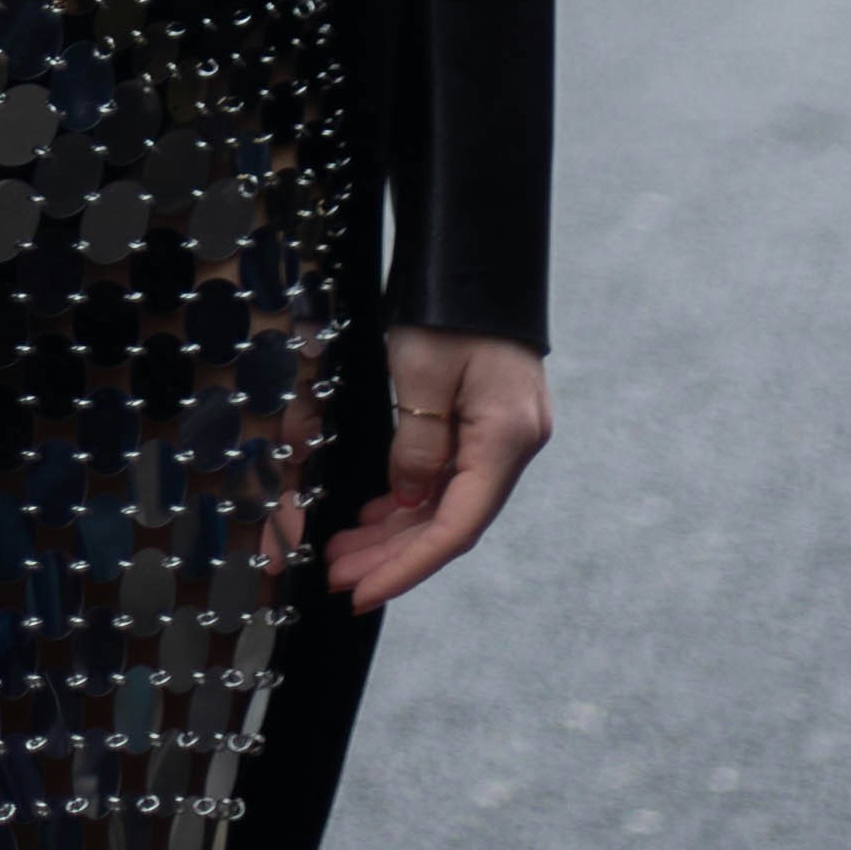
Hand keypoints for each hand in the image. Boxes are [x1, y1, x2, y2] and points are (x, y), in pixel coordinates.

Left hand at [321, 329, 550, 615]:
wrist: (476, 256)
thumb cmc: (448, 306)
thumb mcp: (420, 374)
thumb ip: (416, 445)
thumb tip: (409, 502)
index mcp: (505, 437)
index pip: (456, 527)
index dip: (408, 567)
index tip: (362, 593)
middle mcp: (513, 444)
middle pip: (450, 522)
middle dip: (393, 556)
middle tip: (337, 576)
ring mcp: (504, 434)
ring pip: (447, 503)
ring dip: (396, 531)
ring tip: (344, 551)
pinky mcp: (488, 422)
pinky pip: (448, 476)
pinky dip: (410, 499)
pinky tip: (376, 514)